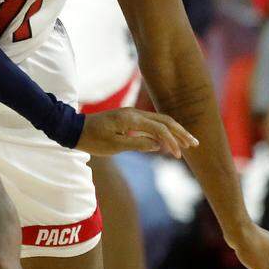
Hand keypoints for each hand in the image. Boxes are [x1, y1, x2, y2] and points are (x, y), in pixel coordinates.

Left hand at [76, 107, 198, 157]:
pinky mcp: (129, 119)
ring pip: (159, 120)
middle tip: (194, 144)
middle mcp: (134, 113)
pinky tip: (168, 140)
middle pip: (164, 120)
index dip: (171, 141)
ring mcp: (132, 115)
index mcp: (131, 119)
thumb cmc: (93, 140)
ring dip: (174, 131)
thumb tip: (157, 145)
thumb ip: (137, 144)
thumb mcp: (114, 146)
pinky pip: (151, 123)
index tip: (178, 154)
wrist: (74, 129)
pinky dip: (163, 131)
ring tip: (187, 142)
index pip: (159, 129)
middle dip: (180, 132)